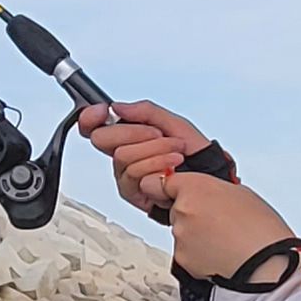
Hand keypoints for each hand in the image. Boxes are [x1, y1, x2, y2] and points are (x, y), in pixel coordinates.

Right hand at [76, 100, 210, 217]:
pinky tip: (172, 169)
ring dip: (155, 150)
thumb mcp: (174, 124)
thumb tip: (117, 107)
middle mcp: (122, 155)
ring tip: (176, 153)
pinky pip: (135, 174)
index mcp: (127, 135)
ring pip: (122, 156)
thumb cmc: (195, 154)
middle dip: (135, 132)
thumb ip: (146, 112)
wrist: (210, 179)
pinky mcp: (133, 192)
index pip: (93, 126)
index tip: (102, 111)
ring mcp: (126, 174)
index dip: (90, 116)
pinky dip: (157, 166)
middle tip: (158, 134)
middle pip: (102, 138)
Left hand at [165, 173, 300, 280]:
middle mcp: (182, 210)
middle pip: (176, 209)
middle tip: (217, 222)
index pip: (160, 182)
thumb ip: (213, 189)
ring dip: (196, 235)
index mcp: (195, 187)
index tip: (172, 193)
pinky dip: (198, 254)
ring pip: (181, 232)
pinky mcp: (182, 259)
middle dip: (191, 214)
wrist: (267, 264)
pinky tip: (220, 253)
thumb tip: (207, 194)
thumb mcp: (240, 193)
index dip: (168, 188)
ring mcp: (180, 236)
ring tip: (224, 240)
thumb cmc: (261, 228)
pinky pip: (186, 253)